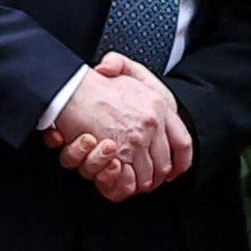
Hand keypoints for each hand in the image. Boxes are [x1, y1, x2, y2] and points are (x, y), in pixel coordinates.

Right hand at [49, 56, 188, 201]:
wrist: (68, 88)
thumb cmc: (91, 82)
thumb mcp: (120, 67)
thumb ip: (127, 68)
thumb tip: (120, 76)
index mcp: (159, 105)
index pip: (183, 143)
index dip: (180, 161)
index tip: (175, 170)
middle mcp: (153, 124)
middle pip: (164, 165)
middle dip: (153, 177)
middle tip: (142, 178)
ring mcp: (136, 140)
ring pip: (146, 176)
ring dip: (136, 182)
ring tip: (124, 178)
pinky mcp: (118, 153)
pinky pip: (128, 180)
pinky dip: (122, 184)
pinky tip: (114, 175)